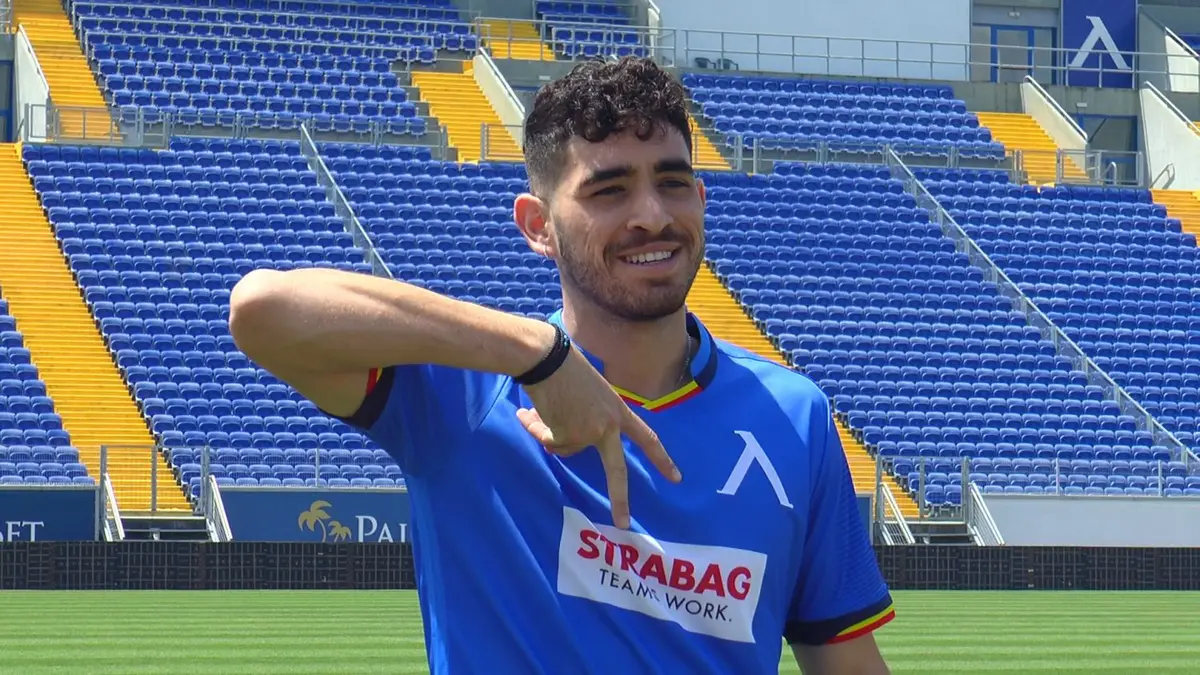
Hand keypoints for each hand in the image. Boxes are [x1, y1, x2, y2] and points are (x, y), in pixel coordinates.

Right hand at [516, 344, 681, 528]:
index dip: (661, 459)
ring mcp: (588, 433)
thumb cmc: (565, 367)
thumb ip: (587, 418)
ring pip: (566, 449)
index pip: (646, 438)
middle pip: (616, 470)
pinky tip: (529, 413)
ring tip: (542, 408)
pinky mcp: (566, 436)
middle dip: (619, 499)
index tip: (675, 477)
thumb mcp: (589, 393)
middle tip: (624, 523)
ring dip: (551, 432)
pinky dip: (537, 430)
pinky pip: (549, 442)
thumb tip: (559, 442)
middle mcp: (608, 426)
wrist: (547, 358)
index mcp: (619, 411)